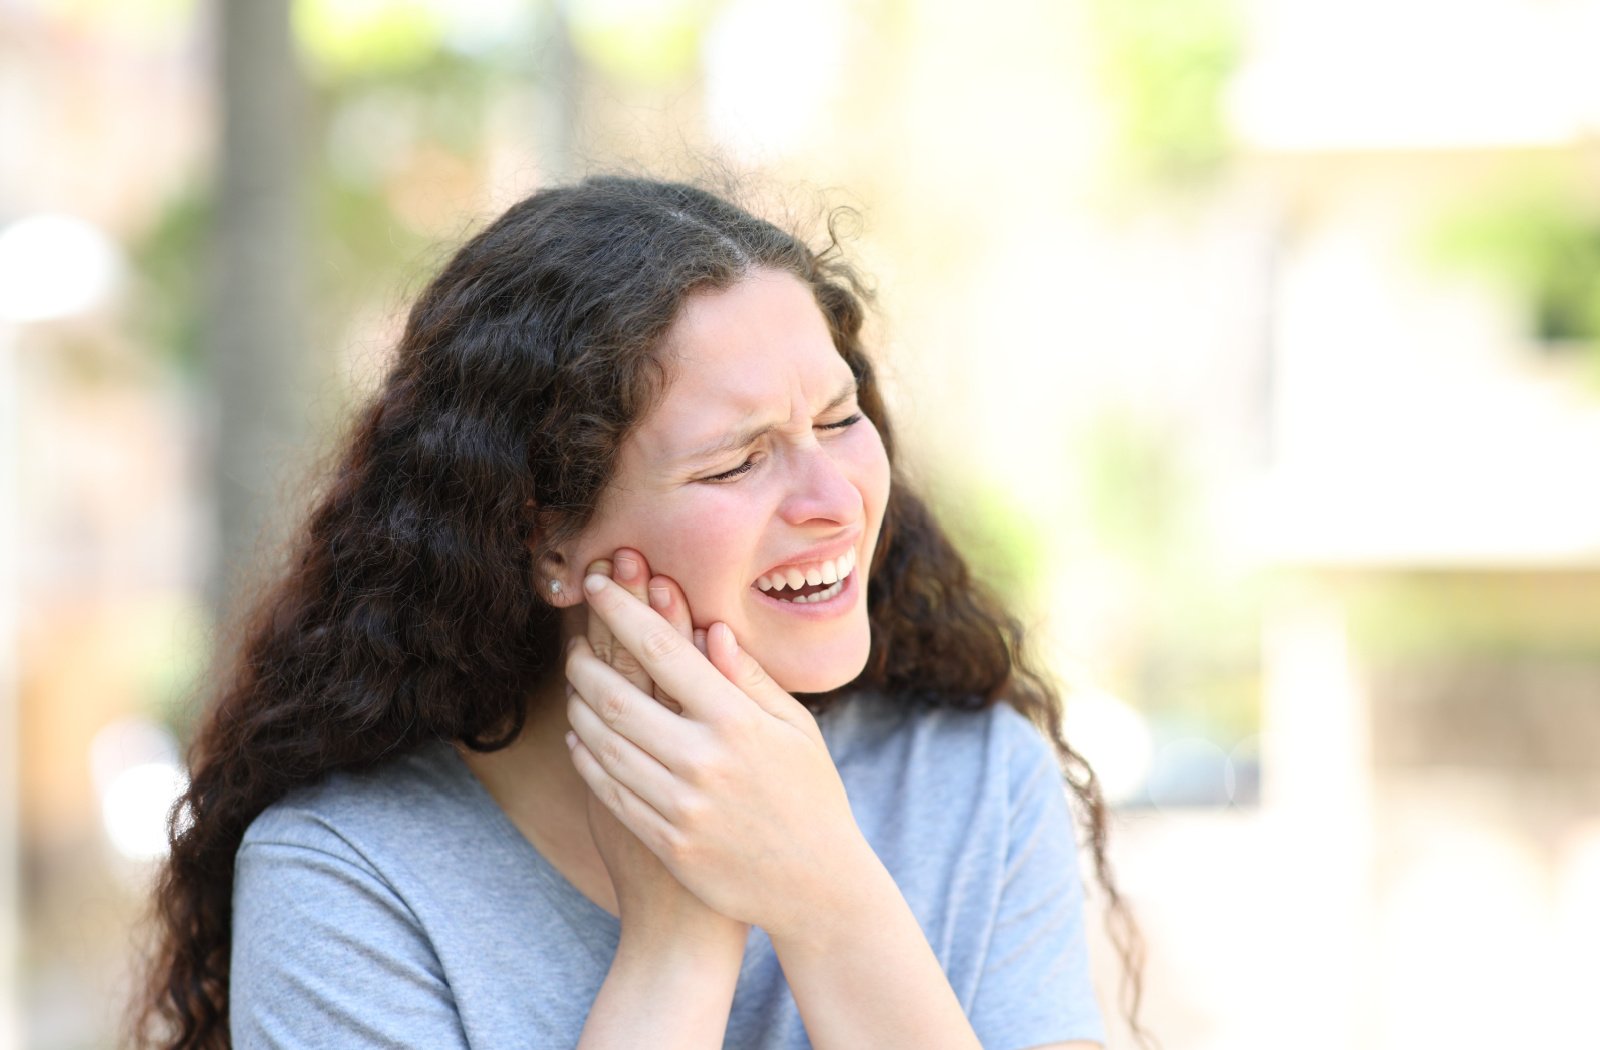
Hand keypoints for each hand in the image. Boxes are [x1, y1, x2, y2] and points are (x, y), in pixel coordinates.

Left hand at [564, 568, 876, 941]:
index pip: (663, 649)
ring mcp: (682, 805)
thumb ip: (751, 678)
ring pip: (603, 744)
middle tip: (573, 643)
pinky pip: (610, 791)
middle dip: (585, 661)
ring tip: (576, 686)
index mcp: (738, 720)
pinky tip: (581, 738)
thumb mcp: (795, 728)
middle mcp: (705, 760)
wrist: (816, 886)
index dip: (621, 609)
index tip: (596, 582)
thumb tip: (710, 628)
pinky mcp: (667, 842)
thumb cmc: (810, 794)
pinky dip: (587, 758)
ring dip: (579, 708)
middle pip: (617, 696)